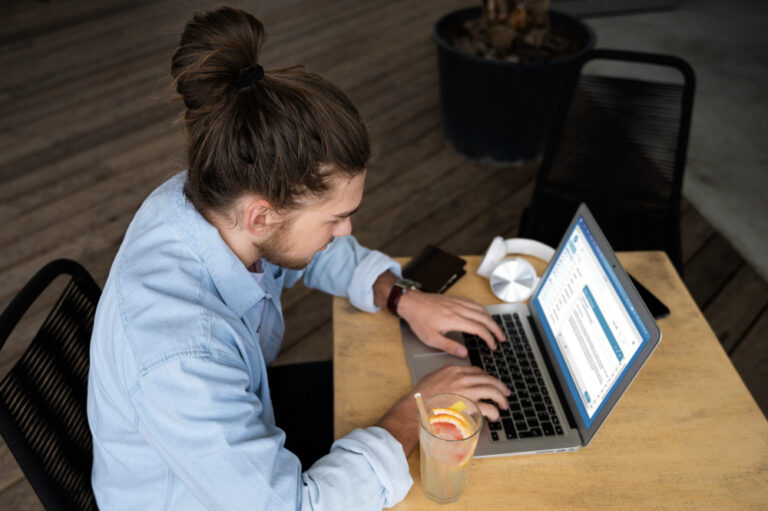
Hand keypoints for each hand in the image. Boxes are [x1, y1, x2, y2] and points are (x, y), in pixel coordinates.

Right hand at [376, 364, 510, 455]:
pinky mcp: (469, 407)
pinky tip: (495, 416)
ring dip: (501, 398)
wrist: (416, 410)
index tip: (491, 383)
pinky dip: (494, 412)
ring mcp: (467, 392)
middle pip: (489, 379)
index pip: (477, 371)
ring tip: (504, 405)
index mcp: (454, 370)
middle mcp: (463, 378)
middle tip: (505, 393)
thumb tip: (450, 369)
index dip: (487, 378)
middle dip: (500, 386)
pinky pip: (488, 408)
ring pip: (492, 391)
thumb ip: (443, 372)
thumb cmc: (421, 397)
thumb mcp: (431, 377)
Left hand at [397, 289, 504, 356]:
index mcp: (454, 320)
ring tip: (496, 328)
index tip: (493, 345)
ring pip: (481, 309)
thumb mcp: (431, 339)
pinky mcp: (455, 299)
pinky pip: (474, 303)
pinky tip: (483, 315)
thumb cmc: (419, 320)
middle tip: (502, 338)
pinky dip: (483, 310)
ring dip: (491, 319)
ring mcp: (458, 302)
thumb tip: (464, 352)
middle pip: (484, 318)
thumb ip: (449, 346)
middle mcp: (459, 309)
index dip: (489, 338)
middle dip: (496, 329)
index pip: (479, 329)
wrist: (411, 302)